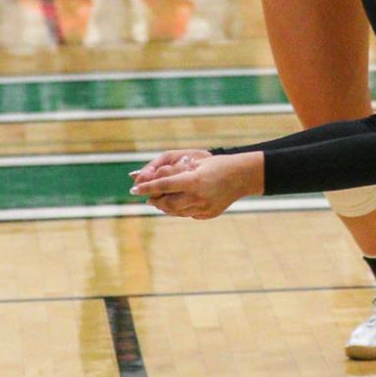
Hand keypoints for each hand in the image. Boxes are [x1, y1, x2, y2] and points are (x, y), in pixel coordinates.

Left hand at [129, 150, 260, 218]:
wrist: (242, 177)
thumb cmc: (216, 165)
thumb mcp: (194, 162)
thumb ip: (173, 171)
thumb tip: (151, 180)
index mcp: (194, 180)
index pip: (163, 186)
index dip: (146, 188)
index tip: (133, 189)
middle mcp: (198, 197)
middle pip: (166, 203)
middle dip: (155, 200)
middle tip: (150, 196)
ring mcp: (204, 208)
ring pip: (175, 211)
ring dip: (165, 205)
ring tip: (162, 198)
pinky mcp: (208, 214)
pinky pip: (187, 214)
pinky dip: (180, 208)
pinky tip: (182, 200)